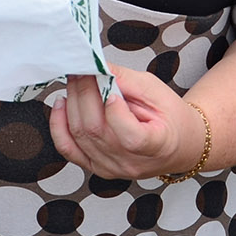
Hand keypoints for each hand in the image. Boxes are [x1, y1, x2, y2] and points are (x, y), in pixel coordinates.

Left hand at [48, 66, 207, 181]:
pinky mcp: (96, 166)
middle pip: (96, 130)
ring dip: (71, 103)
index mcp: (157, 146)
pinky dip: (59, 125)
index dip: (116, 113)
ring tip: (74, 81)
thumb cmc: (171, 118)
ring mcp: (111, 168)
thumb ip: (127, 80)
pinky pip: (68, 149)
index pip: (131, 138)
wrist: (176, 144)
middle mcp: (130, 163)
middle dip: (84, 93)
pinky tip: (61, 105)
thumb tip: (97, 67)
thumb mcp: (157, 92)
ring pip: (79, 135)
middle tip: (81, 69)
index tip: (110, 89)